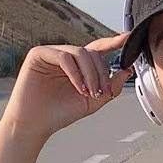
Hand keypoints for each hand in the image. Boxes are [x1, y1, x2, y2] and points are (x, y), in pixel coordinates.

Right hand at [1, 34, 133, 141]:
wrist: (35, 124)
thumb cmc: (59, 113)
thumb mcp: (93, 101)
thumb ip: (111, 87)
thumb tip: (127, 71)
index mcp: (78, 65)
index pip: (97, 49)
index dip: (112, 42)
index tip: (127, 38)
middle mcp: (66, 56)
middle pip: (91, 53)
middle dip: (101, 73)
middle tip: (100, 93)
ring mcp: (52, 53)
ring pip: (80, 53)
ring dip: (90, 74)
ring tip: (89, 93)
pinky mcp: (39, 54)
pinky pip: (64, 57)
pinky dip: (75, 73)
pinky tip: (78, 87)